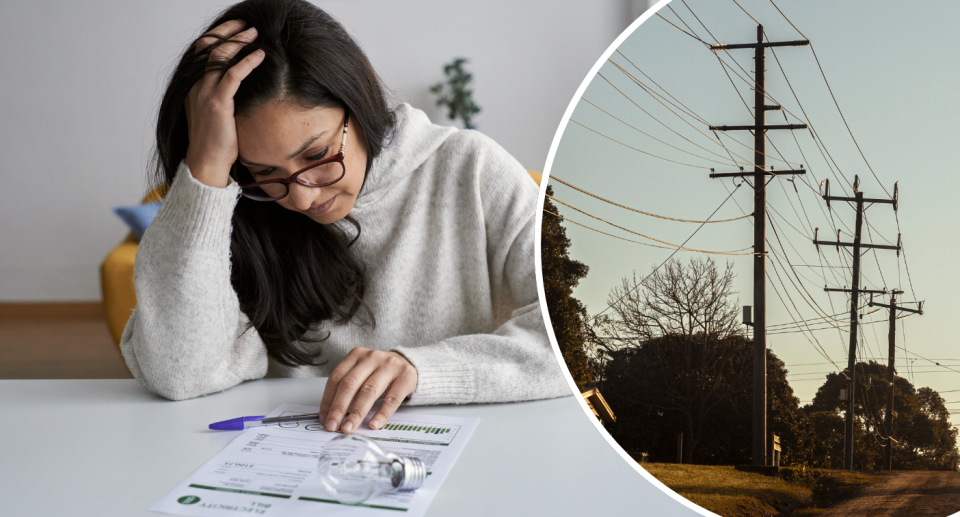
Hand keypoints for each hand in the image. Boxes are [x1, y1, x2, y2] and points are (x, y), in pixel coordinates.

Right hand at [183, 19, 265, 187]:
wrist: (207, 163)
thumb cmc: (215, 143)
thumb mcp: (215, 114)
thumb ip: (221, 97)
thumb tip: (238, 86)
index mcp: (192, 88)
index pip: (201, 52)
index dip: (216, 36)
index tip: (234, 28)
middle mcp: (195, 86)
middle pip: (208, 47)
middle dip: (227, 31)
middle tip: (246, 24)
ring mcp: (204, 94)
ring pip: (219, 56)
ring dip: (238, 41)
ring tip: (254, 33)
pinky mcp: (218, 103)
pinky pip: (233, 75)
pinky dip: (247, 62)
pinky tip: (260, 55)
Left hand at [319, 348, 418, 432]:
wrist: (411, 364)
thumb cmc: (381, 373)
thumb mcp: (363, 374)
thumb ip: (349, 389)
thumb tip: (332, 416)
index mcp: (356, 355)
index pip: (336, 378)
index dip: (328, 400)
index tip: (324, 419)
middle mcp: (372, 358)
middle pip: (350, 384)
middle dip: (339, 408)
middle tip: (333, 426)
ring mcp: (390, 366)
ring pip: (369, 391)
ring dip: (356, 413)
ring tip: (349, 428)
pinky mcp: (406, 377)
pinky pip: (392, 399)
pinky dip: (381, 414)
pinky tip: (373, 425)